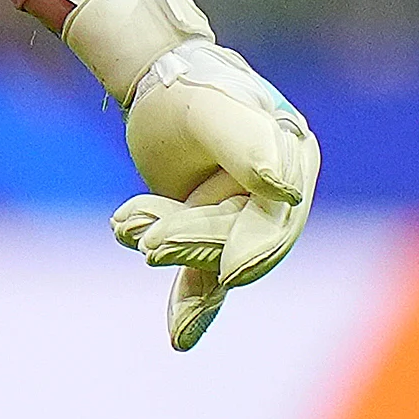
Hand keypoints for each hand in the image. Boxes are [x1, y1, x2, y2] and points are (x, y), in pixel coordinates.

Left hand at [61, 0, 317, 349]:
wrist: (159, 78)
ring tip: (125, 222)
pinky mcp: (210, 228)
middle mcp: (277, 195)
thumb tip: (284, 189)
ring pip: (211, 256)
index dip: (251, 248)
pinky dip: (193, 305)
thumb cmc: (189, 88)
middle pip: (237, 241)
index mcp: (292, 163)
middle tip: (140, 238)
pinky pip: (205, 276)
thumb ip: (247, 144)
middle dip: (189, 242)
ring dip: (170, 248)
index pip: (272, 220)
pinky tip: (179, 340)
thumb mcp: (213, 111)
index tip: (228, 273)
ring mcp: (244, 215)